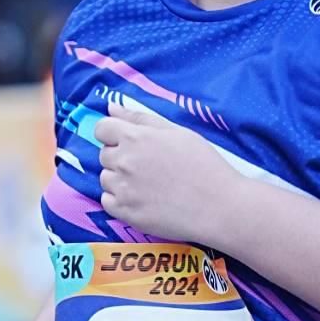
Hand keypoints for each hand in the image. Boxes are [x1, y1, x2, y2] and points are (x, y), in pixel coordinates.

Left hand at [93, 103, 239, 243]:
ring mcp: (123, 189)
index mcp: (135, 137)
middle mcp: (124, 161)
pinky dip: (119, 200)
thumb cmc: (203, 165)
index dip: (113, 134)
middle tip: (148, 166)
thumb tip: (112, 107)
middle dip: (120, 157)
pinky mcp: (125, 213)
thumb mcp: (176, 132)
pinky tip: (142, 199)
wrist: (218, 206)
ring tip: (148, 185)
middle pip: (104, 155)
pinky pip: (107, 202)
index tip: (128, 142)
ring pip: (105, 179)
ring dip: (119, 180)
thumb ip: (140, 118)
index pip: (102, 129)